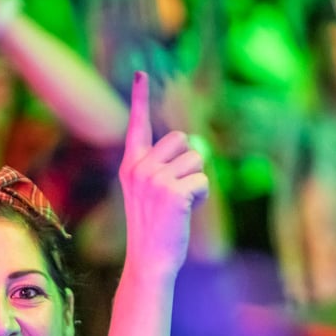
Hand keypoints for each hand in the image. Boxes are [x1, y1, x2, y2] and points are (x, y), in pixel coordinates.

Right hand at [118, 71, 206, 276]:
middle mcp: (139, 168)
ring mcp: (155, 179)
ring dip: (198, 180)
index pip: (138, 126)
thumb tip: (199, 145)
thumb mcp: (153, 193)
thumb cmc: (155, 228)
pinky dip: (203, 196)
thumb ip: (168, 167)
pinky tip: (187, 212)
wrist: (149, 261)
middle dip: (190, 161)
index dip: (140, 98)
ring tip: (181, 204)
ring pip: (197, 159)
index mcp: (131, 166)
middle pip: (182, 139)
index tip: (141, 74)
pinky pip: (204, 180)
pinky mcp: (173, 191)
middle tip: (177, 191)